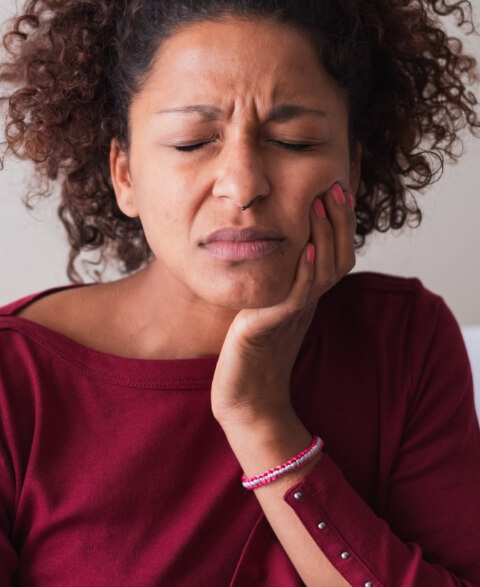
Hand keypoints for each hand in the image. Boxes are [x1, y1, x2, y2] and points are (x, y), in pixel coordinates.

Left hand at [211, 182, 355, 429]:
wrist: (246, 400)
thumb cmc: (251, 355)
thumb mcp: (268, 308)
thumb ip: (278, 282)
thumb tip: (276, 252)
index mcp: (308, 296)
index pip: (335, 254)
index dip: (340, 224)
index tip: (335, 189)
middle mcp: (308, 304)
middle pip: (338, 257)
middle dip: (338, 221)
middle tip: (334, 186)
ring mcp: (294, 316)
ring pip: (322, 271)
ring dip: (323, 236)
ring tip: (319, 204)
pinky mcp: (273, 328)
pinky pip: (296, 297)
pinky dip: (303, 272)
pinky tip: (302, 248)